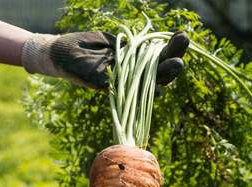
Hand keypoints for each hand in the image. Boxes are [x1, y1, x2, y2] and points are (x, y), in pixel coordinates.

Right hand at [21, 30, 188, 89]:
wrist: (68, 53)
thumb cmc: (76, 68)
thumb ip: (111, 81)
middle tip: (184, 42)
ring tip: (183, 35)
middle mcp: (133, 77)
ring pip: (158, 56)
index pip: (150, 84)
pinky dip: (162, 39)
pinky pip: (150, 45)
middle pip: (159, 69)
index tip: (176, 64)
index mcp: (126, 88)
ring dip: (172, 47)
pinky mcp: (131, 47)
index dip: (163, 75)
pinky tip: (175, 33)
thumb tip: (124, 84)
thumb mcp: (93, 76)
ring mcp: (134, 61)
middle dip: (172, 56)